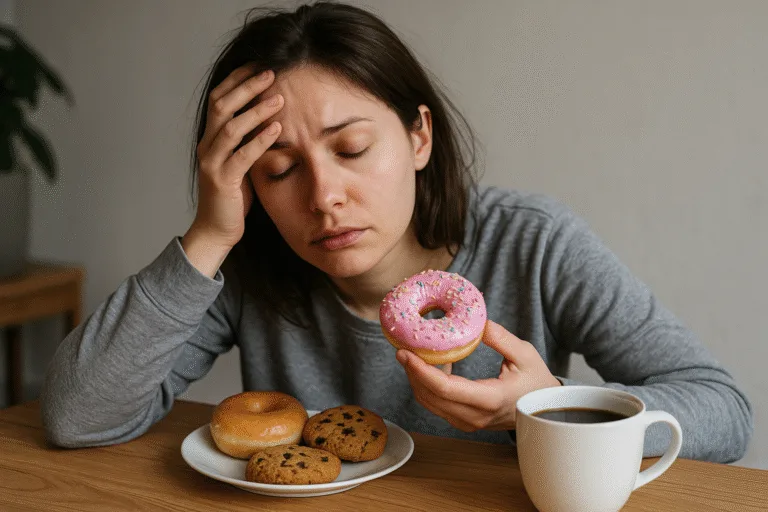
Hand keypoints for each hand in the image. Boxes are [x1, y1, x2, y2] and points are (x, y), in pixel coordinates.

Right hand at [186, 64, 283, 249]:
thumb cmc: (233, 197)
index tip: (258, 66)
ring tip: (278, 97)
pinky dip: (260, 139)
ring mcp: (212, 163)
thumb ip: (248, 142)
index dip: (236, 80)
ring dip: (256, 110)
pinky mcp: (222, 180)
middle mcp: (206, 146)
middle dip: (246, 87)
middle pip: (222, 106)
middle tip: (270, 73)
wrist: (216, 230)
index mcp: (209, 139)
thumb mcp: (241, 162)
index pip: (218, 99)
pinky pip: (242, 155)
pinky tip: (277, 128)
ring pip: (231, 127)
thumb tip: (272, 119)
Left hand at [396, 320, 561, 431]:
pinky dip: (428, 387)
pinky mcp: (464, 422)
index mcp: (490, 399)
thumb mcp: (525, 354)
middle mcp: (475, 416)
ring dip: (417, 380)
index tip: (406, 353)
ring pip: (431, 404)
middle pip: (431, 397)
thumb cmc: (536, 381)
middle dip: (412, 373)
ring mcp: (469, 423)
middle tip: (402, 349)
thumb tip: (478, 323)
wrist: (544, 410)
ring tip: (413, 355)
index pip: (446, 389)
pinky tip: (432, 365)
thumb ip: (501, 338)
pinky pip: (437, 406)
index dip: (422, 371)